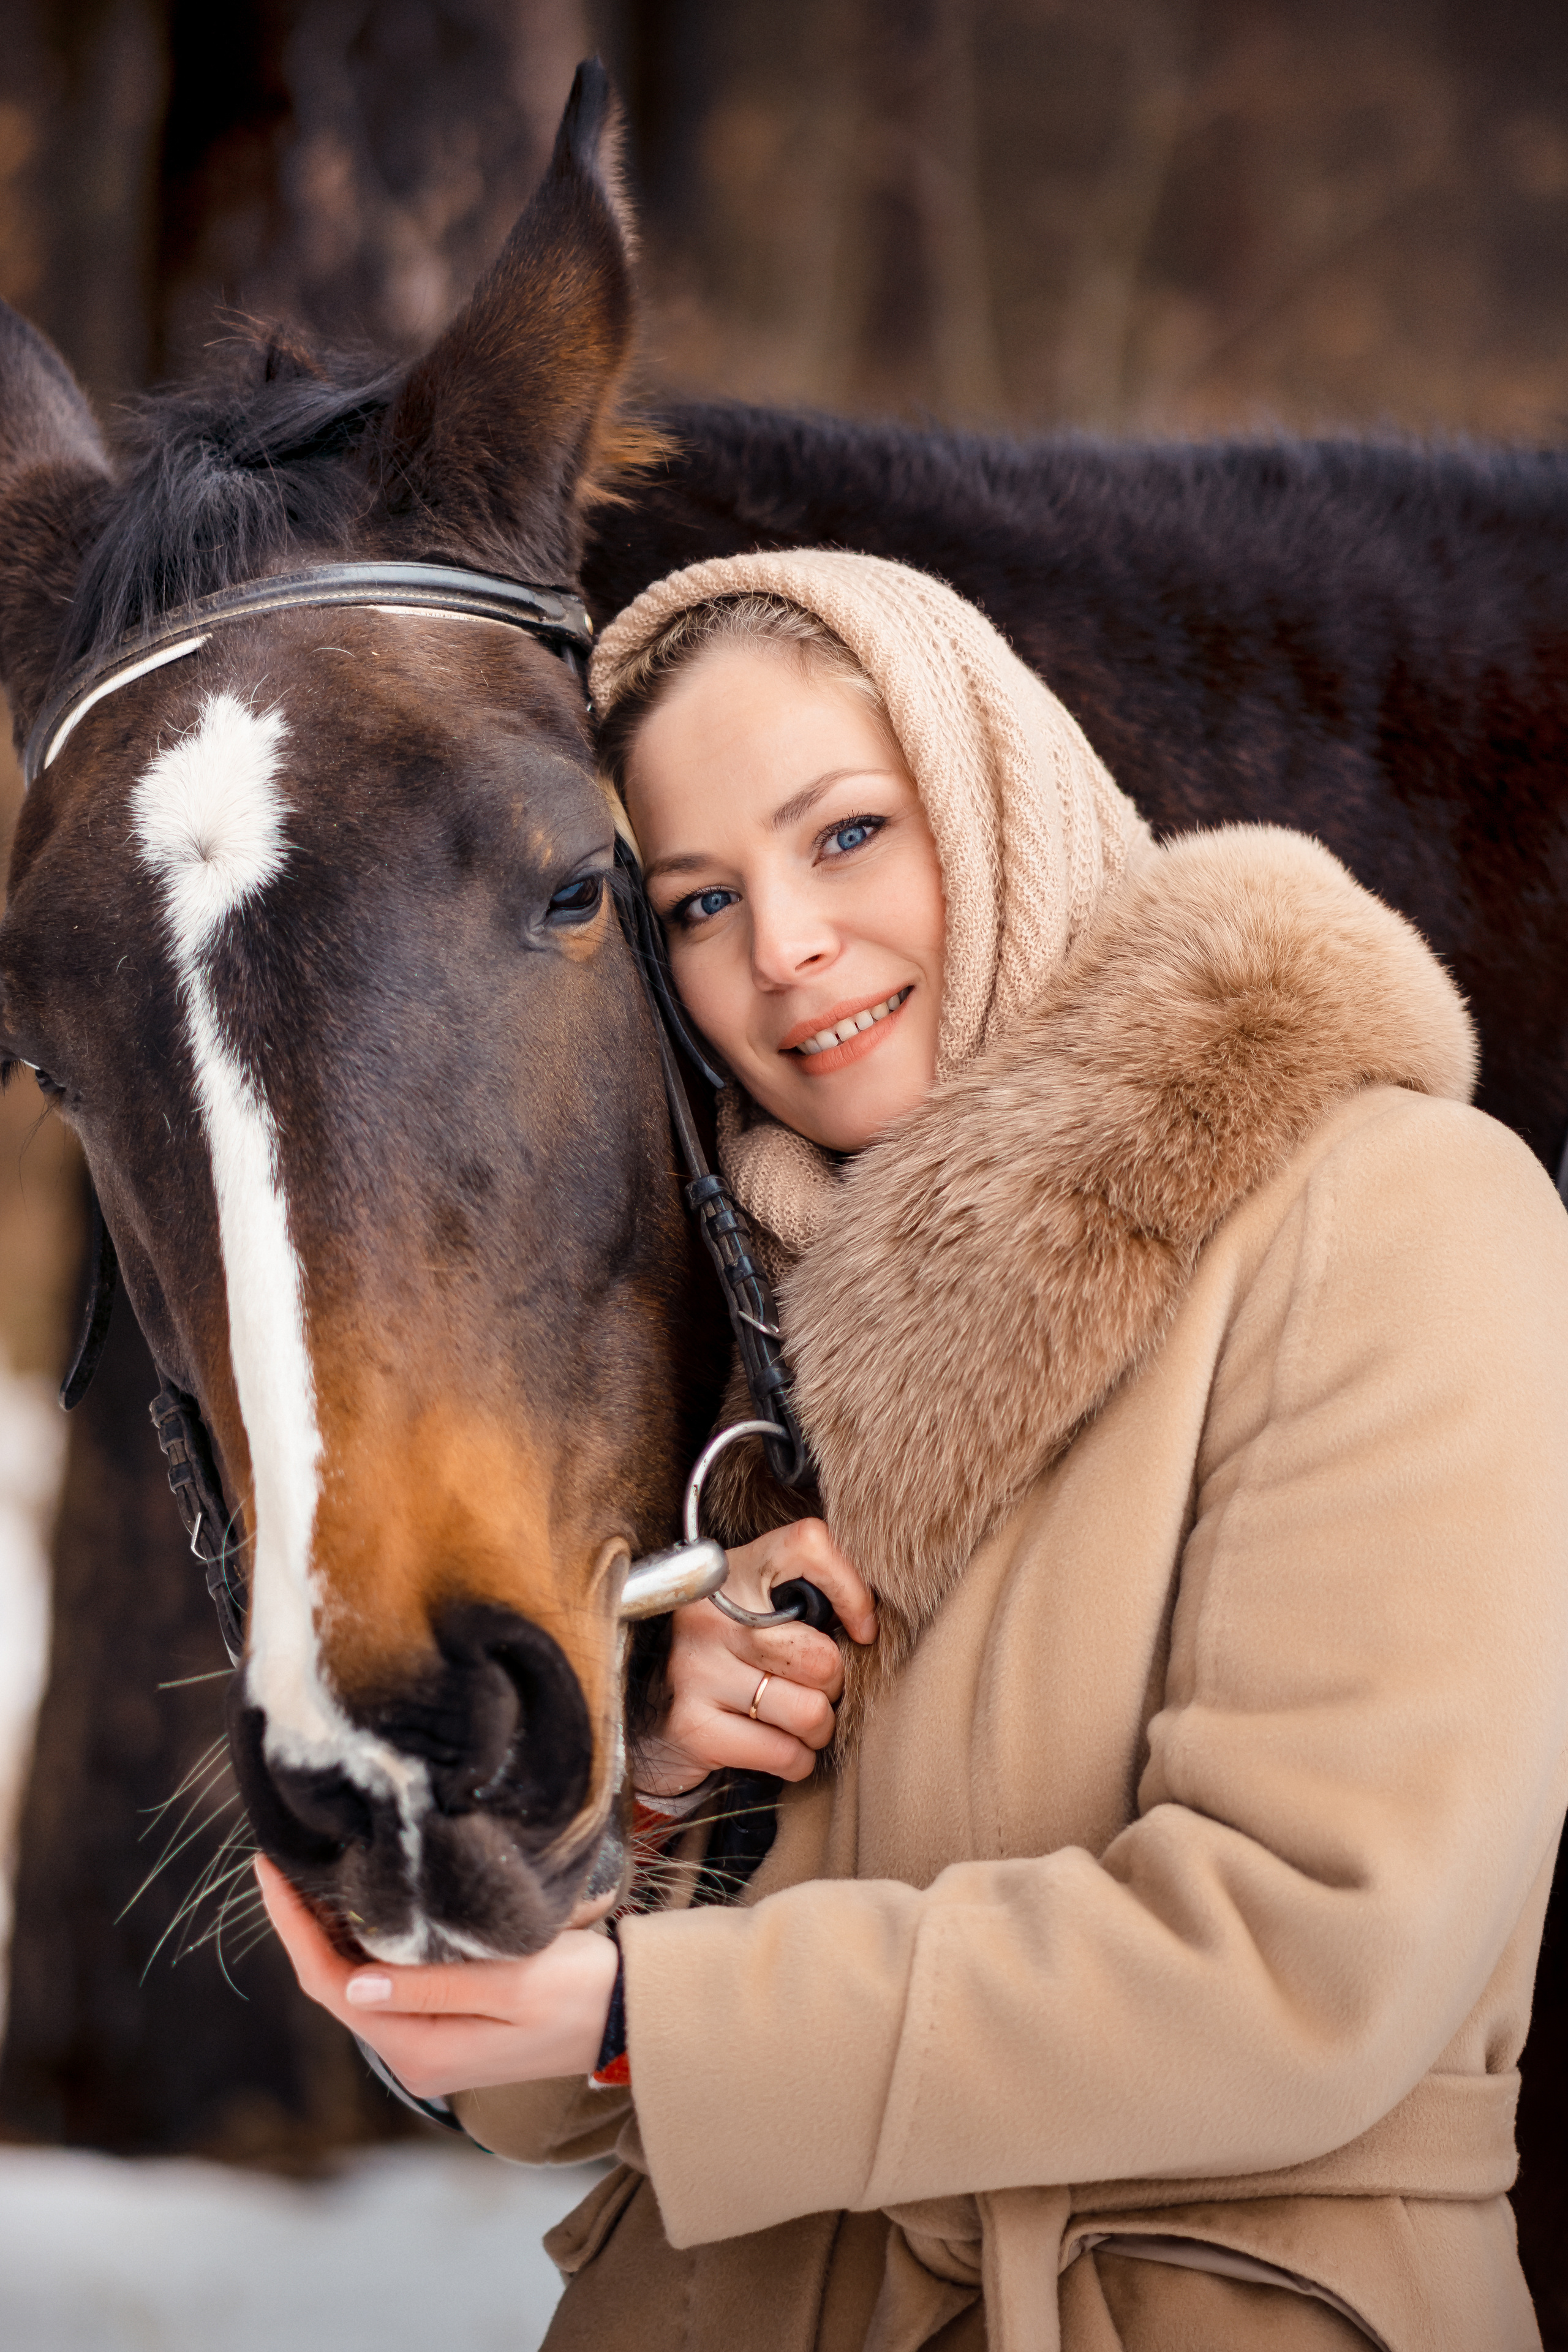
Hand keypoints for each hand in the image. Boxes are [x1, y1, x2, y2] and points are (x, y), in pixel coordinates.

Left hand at [254, 1854, 619, 2100]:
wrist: (630, 2019)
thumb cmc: (581, 1996)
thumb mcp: (512, 1985)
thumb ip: (430, 1986)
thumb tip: (353, 1981)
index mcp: (421, 2051)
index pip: (331, 1986)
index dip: (294, 1928)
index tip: (270, 1870)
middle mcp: (414, 2056)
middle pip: (335, 1985)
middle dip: (304, 1925)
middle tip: (283, 1860)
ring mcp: (429, 2043)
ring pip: (357, 1983)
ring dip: (331, 1933)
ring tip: (310, 1873)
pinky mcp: (447, 2025)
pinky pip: (385, 1983)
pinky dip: (364, 1943)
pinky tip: (361, 1906)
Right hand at [632, 1518, 875, 1793]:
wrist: (649, 1712)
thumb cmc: (729, 1655)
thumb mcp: (758, 1608)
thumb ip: (806, 1598)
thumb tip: (870, 1626)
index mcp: (734, 1571)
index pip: (809, 1545)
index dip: (852, 1589)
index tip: (862, 1629)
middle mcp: (709, 1615)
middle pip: (823, 1658)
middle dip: (832, 1686)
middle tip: (810, 1686)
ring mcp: (695, 1670)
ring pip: (811, 1713)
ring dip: (817, 1729)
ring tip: (793, 1719)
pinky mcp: (693, 1726)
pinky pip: (786, 1755)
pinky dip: (796, 1760)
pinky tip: (776, 1746)